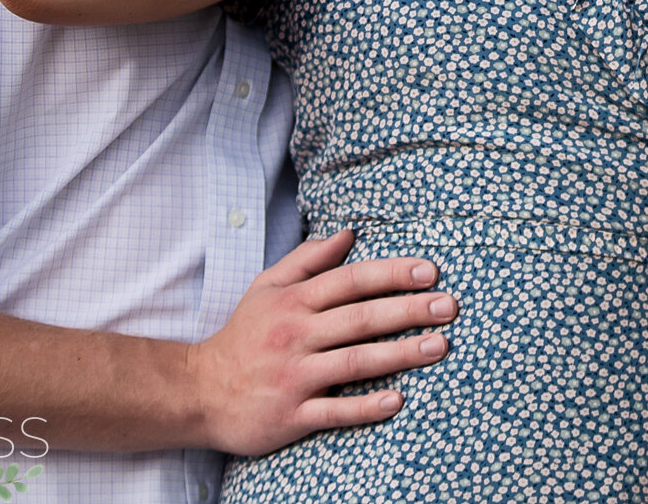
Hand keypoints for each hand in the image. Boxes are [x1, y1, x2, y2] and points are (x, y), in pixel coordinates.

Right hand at [189, 230, 458, 454]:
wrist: (197, 391)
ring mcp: (294, 376)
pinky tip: (398, 400)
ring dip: (400, 354)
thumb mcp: (267, 287)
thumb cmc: (242, 336)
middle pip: (360, 318)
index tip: (431, 271)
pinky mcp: (291, 414)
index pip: (351, 280)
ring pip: (354, 361)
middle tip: (449, 306)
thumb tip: (349, 234)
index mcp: (294, 302)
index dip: (392, 274)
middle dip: (408, 310)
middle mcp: (295, 335)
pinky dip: (366, 406)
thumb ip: (308, 259)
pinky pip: (335, 410)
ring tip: (440, 346)